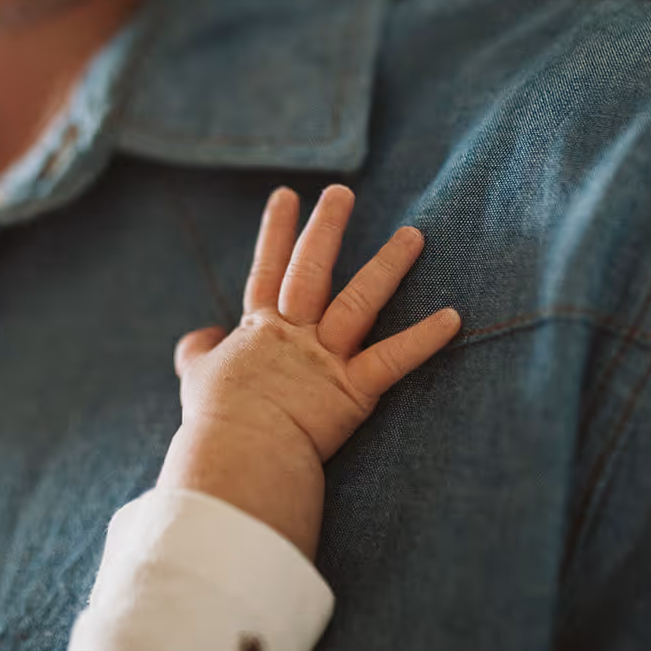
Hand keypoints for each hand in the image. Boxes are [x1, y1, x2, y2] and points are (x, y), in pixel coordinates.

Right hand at [157, 186, 459, 557]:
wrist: (237, 457)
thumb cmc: (217, 423)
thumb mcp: (197, 379)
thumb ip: (199, 353)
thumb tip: (201, 336)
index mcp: (259, 332)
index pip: (268, 272)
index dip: (277, 233)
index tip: (287, 195)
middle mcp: (294, 335)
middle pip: (312, 270)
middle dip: (327, 228)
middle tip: (343, 192)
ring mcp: (325, 359)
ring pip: (359, 300)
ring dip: (388, 265)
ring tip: (415, 235)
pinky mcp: (353, 390)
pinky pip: (394, 359)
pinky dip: (424, 340)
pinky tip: (454, 317)